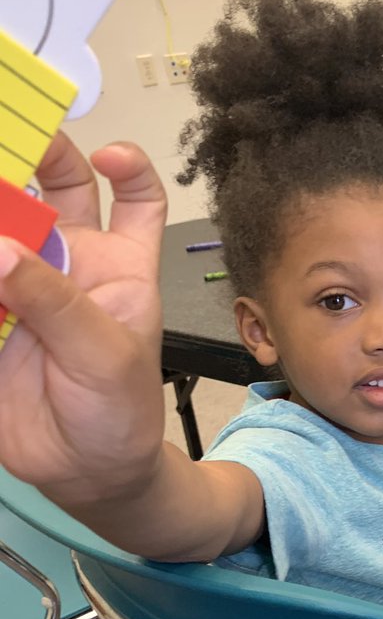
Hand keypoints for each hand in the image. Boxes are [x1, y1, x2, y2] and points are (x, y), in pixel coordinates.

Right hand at [0, 133, 167, 505]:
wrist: (87, 473)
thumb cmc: (121, 412)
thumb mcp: (106, 354)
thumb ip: (56, 301)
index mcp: (120, 266)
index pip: (133, 198)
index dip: (126, 165)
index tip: (107, 154)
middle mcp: (71, 264)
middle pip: (52, 190)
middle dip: (30, 159)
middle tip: (6, 145)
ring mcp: (24, 286)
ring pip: (2, 227)